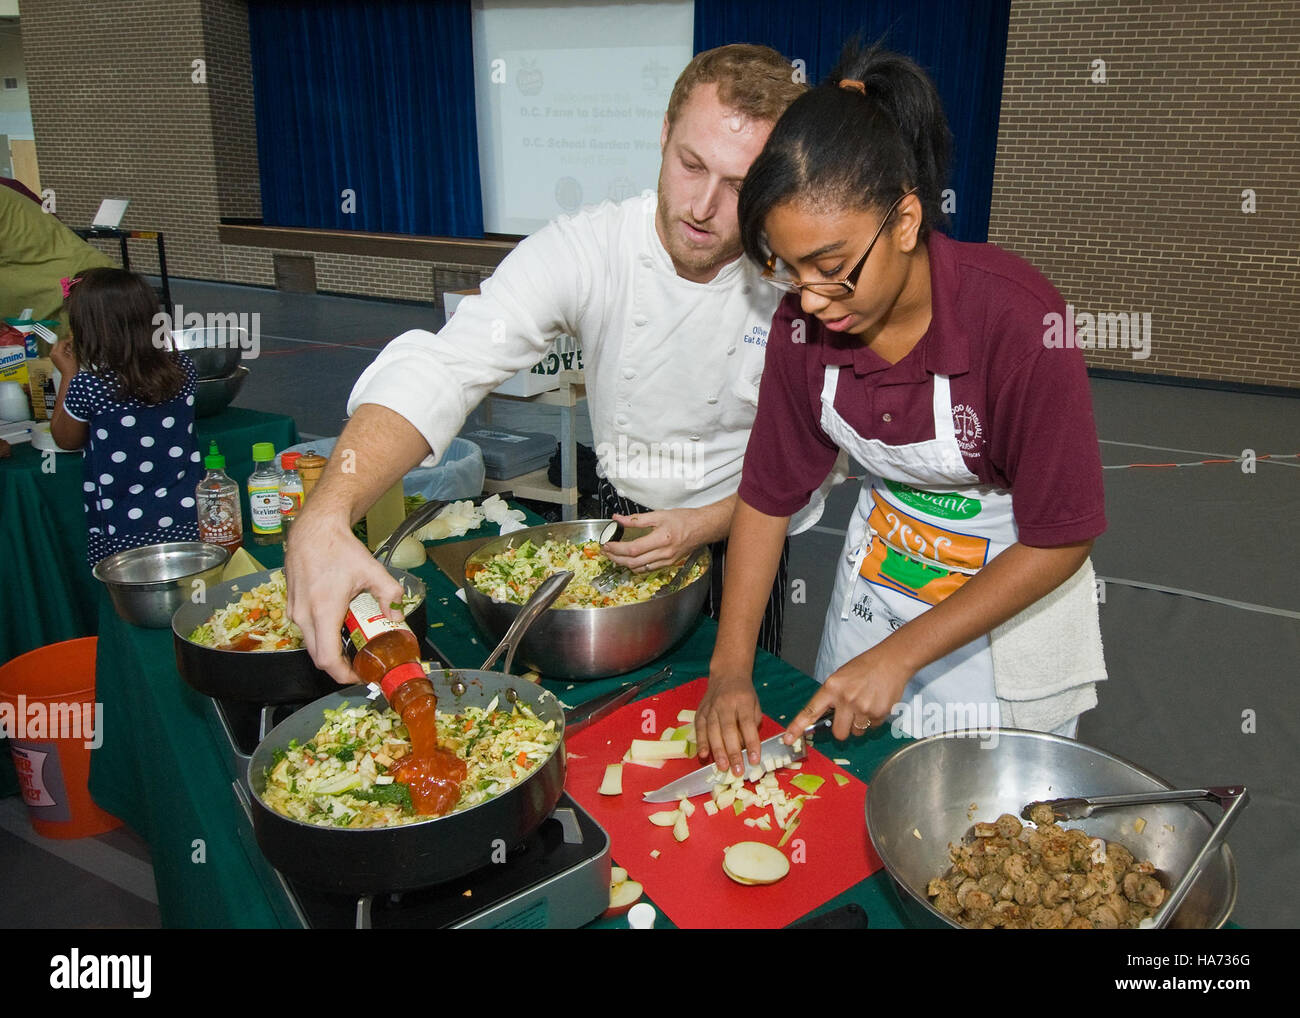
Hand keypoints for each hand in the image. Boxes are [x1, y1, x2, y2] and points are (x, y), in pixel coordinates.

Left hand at [50, 338, 77, 376]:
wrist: (69, 376)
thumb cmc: (72, 368)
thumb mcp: (74, 355)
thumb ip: (72, 346)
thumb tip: (73, 340)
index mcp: (57, 352)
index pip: (62, 342)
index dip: (68, 340)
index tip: (73, 339)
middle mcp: (52, 354)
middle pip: (58, 344)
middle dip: (65, 343)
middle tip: (72, 345)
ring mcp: (52, 356)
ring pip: (57, 347)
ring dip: (64, 347)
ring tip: (70, 351)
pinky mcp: (53, 358)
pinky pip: (56, 351)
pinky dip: (62, 351)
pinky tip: (68, 354)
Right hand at [284, 504, 405, 684]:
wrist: (313, 529)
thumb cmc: (339, 548)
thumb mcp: (372, 570)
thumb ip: (390, 595)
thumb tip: (396, 615)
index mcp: (323, 611)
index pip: (327, 659)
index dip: (343, 675)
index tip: (359, 676)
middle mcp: (303, 615)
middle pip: (318, 657)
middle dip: (339, 665)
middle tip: (359, 663)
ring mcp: (293, 610)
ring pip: (310, 643)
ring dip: (329, 648)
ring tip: (351, 643)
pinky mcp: (290, 604)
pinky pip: (305, 629)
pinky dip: (321, 634)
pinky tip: (338, 624)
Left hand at [602, 509, 701, 572]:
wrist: (703, 528)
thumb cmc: (684, 519)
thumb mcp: (659, 514)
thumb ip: (637, 519)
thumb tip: (618, 519)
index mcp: (661, 539)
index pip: (633, 549)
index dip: (617, 548)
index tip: (607, 544)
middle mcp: (664, 553)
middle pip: (633, 562)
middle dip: (616, 558)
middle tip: (606, 551)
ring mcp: (666, 561)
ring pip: (639, 569)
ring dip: (623, 564)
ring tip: (614, 555)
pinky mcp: (668, 564)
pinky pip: (648, 569)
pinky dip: (635, 566)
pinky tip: (629, 560)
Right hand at [694, 672, 762, 775]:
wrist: (727, 674)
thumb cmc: (744, 694)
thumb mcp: (755, 705)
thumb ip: (752, 725)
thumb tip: (746, 748)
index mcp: (743, 701)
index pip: (748, 724)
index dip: (751, 743)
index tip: (754, 760)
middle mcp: (725, 704)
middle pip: (728, 730)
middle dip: (733, 753)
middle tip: (737, 771)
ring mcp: (711, 708)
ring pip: (713, 731)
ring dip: (717, 751)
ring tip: (722, 767)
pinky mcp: (700, 711)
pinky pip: (699, 729)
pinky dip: (701, 742)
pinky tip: (703, 755)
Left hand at [783, 644, 913, 743]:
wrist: (891, 661)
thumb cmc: (864, 668)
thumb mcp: (840, 677)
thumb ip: (831, 697)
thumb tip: (822, 717)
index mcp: (832, 687)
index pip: (810, 711)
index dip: (797, 727)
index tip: (787, 739)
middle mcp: (845, 699)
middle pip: (838, 733)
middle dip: (842, 730)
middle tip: (848, 717)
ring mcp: (863, 707)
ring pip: (856, 732)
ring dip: (859, 724)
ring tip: (866, 704)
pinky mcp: (879, 713)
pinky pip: (872, 728)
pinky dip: (873, 720)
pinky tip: (876, 703)